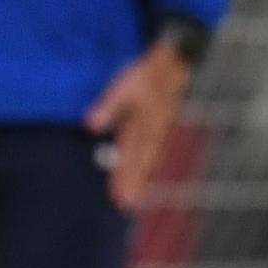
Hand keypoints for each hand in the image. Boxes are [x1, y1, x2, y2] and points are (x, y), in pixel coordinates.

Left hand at [84, 40, 193, 212]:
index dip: (124, 177)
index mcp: (143, 124)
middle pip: (141, 162)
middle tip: (126, 206)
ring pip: (150, 159)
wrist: (176, 62)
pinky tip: (148, 175)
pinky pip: (157, 151)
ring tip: (136, 200)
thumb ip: (108, 106)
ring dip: (142, 179)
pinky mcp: (163, 125)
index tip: (119, 198)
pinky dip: (151, 165)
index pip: (130, 156)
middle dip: (133, 184)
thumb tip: (90, 125)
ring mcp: (160, 129)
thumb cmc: (147, 74)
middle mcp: (154, 131)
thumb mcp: (124, 86)